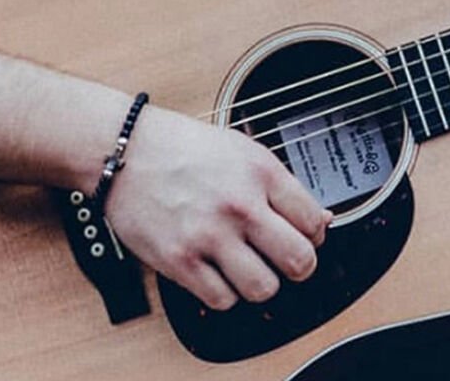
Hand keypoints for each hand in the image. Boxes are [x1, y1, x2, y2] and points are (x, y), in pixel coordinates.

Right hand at [103, 106, 331, 309]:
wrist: (130, 153)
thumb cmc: (186, 149)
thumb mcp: (244, 150)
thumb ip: (281, 186)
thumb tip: (319, 219)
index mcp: (262, 172)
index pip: (313, 220)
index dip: (316, 235)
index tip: (307, 237)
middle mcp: (240, 205)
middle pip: (298, 259)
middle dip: (301, 267)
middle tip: (289, 263)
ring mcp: (210, 235)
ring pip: (263, 287)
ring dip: (262, 284)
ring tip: (252, 269)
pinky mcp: (180, 261)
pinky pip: (221, 299)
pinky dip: (225, 294)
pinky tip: (220, 274)